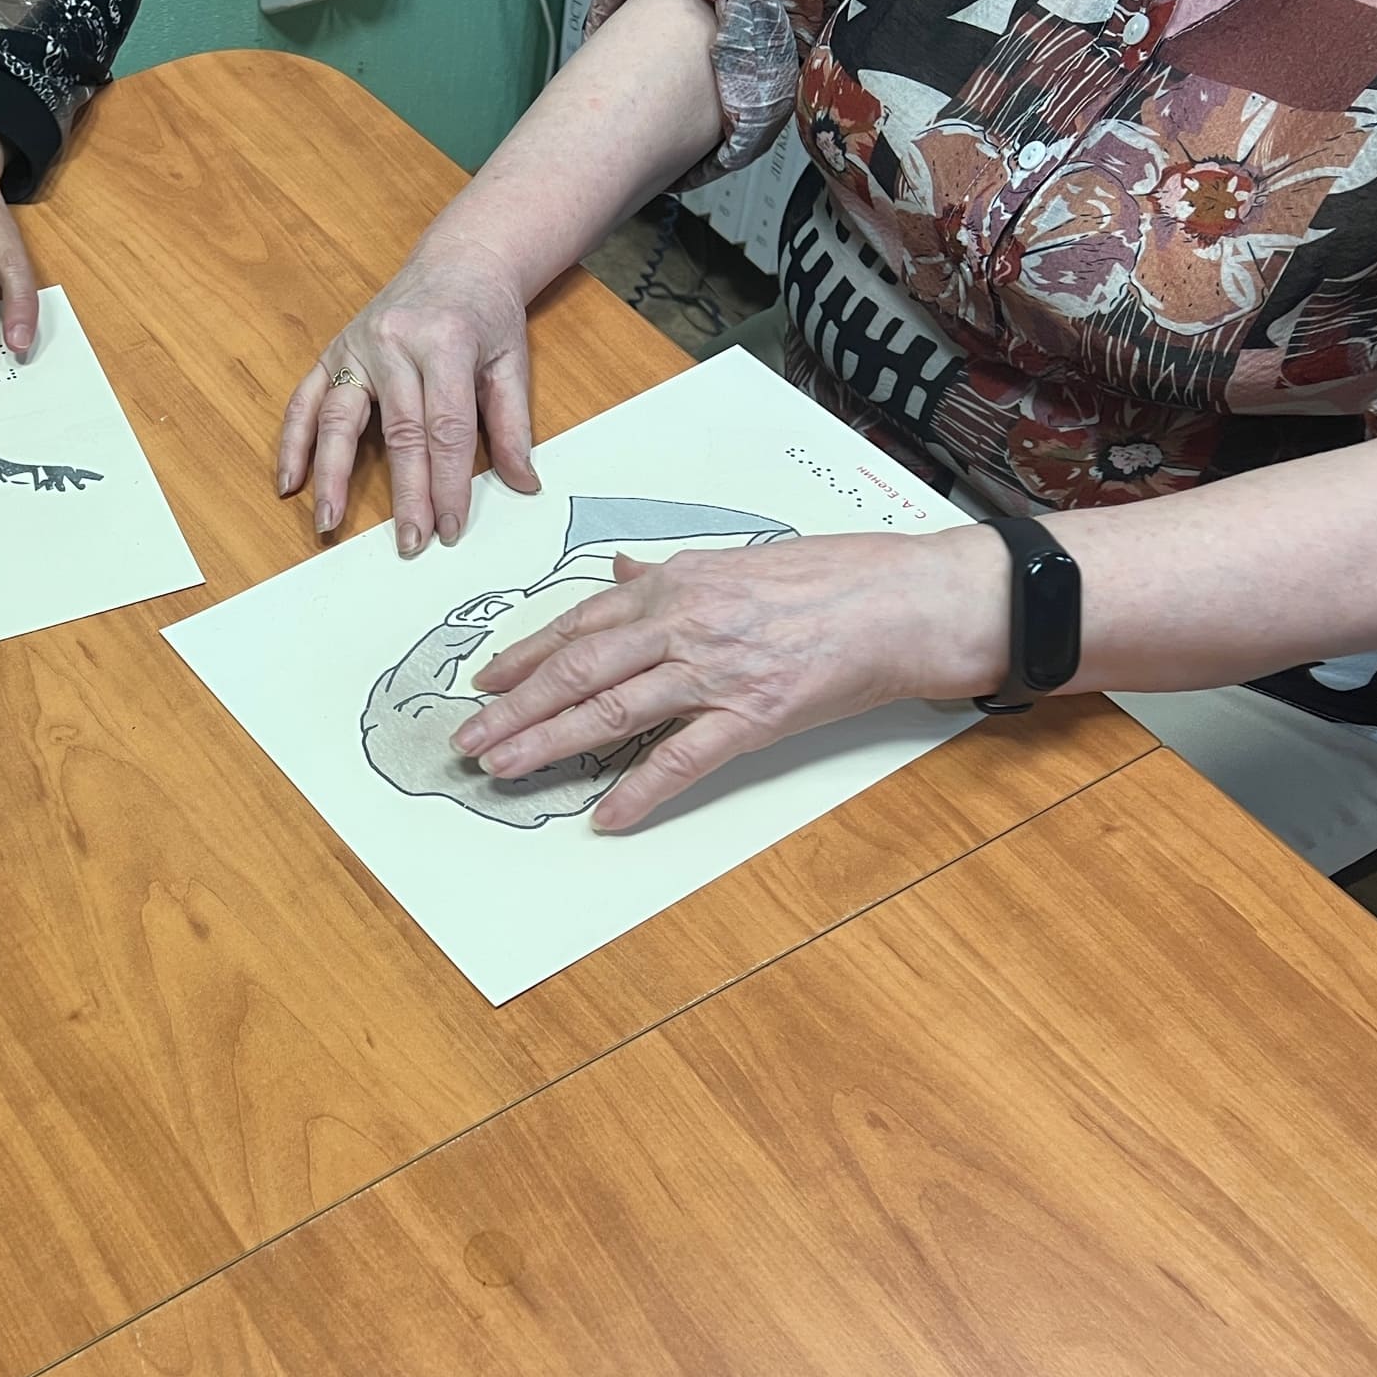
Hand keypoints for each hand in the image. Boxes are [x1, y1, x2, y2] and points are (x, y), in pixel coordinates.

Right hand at [277, 231, 541, 556]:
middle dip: (405, 494)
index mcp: (445, 341)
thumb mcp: (512, 362)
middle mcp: (395, 342)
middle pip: (399, 434)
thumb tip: (522, 484)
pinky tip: (290, 481)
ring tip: (329, 523)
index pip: (446, 429)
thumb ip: (514, 425)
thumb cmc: (486, 311)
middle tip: (408, 542)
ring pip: (339, 420)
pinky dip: (294, 443)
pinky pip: (305, 400)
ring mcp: (358, 345)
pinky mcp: (334, 350)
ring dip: (331, 476)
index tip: (450, 527)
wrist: (459, 258)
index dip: (448, 483)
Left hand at [449, 528, 1010, 830]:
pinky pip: (681, 759)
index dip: (523, 657)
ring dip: (549, 744)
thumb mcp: (739, 561)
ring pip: (611, 712)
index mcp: (676, 584)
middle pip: (576, 671)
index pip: (579, 625)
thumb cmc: (833, 577)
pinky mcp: (754, 716)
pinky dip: (639, 791)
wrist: (908, 600)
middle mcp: (683, 624)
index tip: (482, 682)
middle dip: (514, 708)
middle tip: (468, 741)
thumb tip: (623, 574)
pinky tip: (605, 816)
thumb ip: (673, 576)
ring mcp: (716, 671)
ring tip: (504, 771)